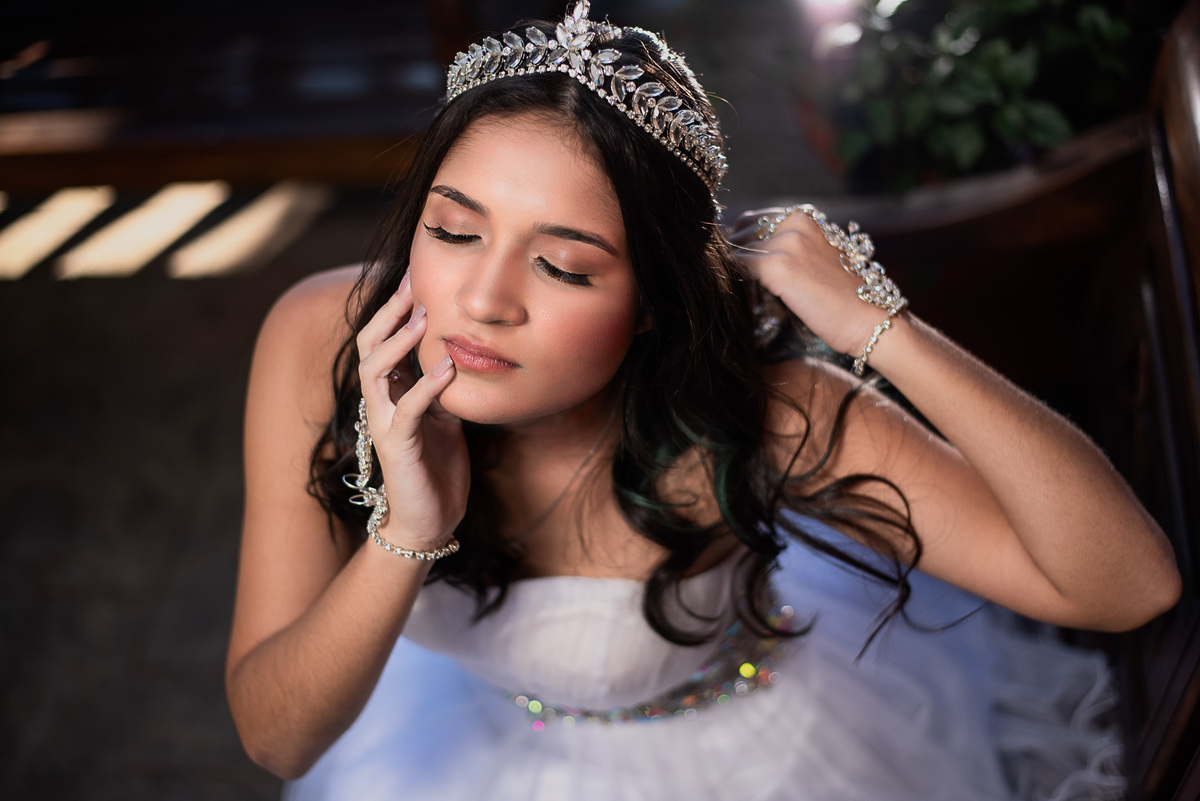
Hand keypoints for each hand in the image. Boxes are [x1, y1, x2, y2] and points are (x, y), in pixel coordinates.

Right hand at [356, 272, 468, 549]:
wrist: (429, 519)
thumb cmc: (435, 466)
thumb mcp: (445, 416)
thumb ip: (443, 386)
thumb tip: (460, 352)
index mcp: (391, 391)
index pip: (383, 338)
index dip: (395, 308)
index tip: (415, 276)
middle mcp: (380, 401)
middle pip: (370, 344)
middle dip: (390, 312)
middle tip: (413, 283)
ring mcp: (384, 423)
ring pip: (375, 371)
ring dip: (400, 342)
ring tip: (423, 318)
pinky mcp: (398, 445)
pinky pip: (408, 410)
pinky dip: (426, 387)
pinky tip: (447, 369)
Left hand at [729, 207, 888, 355]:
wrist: (870, 320)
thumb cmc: (844, 297)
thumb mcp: (817, 257)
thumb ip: (788, 247)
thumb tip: (746, 253)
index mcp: (803, 217)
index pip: (751, 222)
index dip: (743, 246)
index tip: (744, 268)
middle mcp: (794, 222)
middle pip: (740, 233)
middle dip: (735, 257)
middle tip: (743, 284)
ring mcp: (786, 242)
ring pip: (735, 250)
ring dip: (735, 271)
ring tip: (747, 293)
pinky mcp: (777, 266)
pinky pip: (737, 268)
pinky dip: (736, 282)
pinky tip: (748, 298)